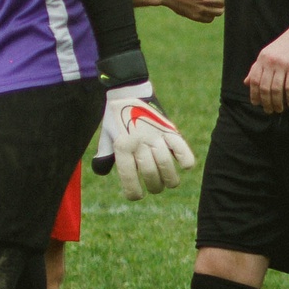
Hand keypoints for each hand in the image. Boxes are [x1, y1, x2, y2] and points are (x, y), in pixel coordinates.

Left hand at [93, 78, 195, 199]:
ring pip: (166, 164)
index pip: (129, 176)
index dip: (133, 192)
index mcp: (121, 146)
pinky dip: (186, 159)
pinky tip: (185, 166)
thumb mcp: (106, 137)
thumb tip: (102, 172)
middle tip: (156, 188)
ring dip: (170, 179)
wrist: (128, 92)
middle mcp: (138, 142)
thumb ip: (104, 156)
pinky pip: (181, 147)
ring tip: (170, 183)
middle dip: (154, 186)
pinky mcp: (169, 129)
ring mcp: (155, 135)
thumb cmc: (115, 118)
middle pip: (150, 173)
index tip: (137, 196)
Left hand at [245, 20, 288, 112]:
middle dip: (266, 102)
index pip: (254, 81)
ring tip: (279, 109)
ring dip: (277, 102)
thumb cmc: (286, 44)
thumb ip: (256, 68)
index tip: (257, 104)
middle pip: (264, 87)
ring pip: (276, 89)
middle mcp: (270, 62)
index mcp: (262, 59)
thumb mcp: (267, 54)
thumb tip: (247, 83)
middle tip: (269, 110)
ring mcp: (282, 64)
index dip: (254, 94)